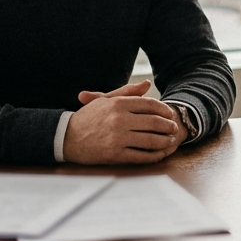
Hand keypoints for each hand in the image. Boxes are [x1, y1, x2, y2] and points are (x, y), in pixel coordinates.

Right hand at [64, 80, 181, 164]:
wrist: (66, 137)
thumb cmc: (88, 117)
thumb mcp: (106, 100)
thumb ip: (128, 92)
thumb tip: (147, 84)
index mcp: (118, 104)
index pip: (150, 105)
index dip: (164, 109)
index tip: (170, 113)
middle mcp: (119, 120)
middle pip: (154, 122)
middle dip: (169, 126)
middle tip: (175, 128)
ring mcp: (118, 138)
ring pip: (151, 140)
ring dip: (165, 141)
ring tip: (170, 140)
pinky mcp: (115, 155)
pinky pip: (141, 156)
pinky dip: (154, 156)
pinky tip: (159, 154)